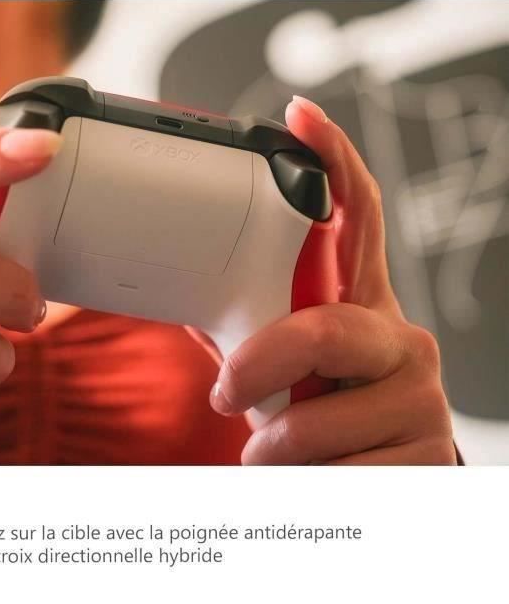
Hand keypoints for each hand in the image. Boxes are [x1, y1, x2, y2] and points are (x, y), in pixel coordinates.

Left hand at [209, 96, 455, 464]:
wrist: (377, 480)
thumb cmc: (322, 411)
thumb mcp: (289, 366)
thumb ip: (248, 325)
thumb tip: (173, 285)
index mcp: (361, 308)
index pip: (358, 221)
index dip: (333, 164)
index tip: (299, 118)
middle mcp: (400, 341)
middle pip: (324, 330)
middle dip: (262, 364)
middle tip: (226, 392)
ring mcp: (421, 398)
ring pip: (320, 421)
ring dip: (275, 448)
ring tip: (269, 452)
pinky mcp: (430, 455)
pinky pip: (341, 474)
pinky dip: (303, 485)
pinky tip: (313, 478)